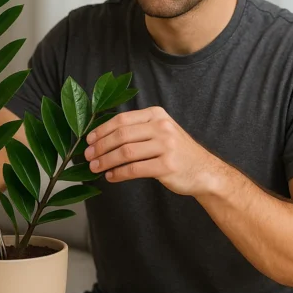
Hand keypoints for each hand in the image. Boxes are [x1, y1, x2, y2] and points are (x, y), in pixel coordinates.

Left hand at [84, 106, 219, 196]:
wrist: (205, 171)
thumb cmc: (178, 152)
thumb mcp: (162, 131)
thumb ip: (139, 129)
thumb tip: (103, 136)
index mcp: (157, 115)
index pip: (122, 119)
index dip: (102, 130)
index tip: (89, 139)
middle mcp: (161, 127)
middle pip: (121, 135)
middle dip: (100, 146)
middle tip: (87, 156)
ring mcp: (166, 146)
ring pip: (125, 152)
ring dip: (105, 161)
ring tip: (94, 167)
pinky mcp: (166, 166)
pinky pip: (134, 169)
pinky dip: (118, 174)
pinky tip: (111, 177)